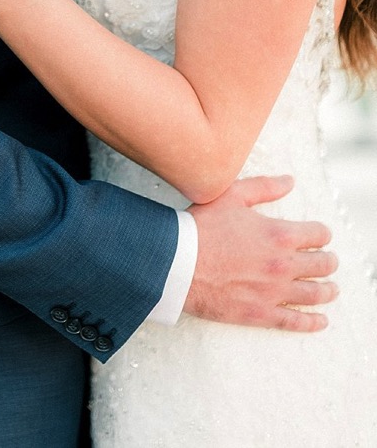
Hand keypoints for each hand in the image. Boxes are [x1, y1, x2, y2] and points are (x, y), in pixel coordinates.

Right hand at [185, 175, 336, 330]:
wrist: (175, 263)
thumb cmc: (199, 227)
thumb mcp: (230, 196)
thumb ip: (263, 187)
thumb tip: (289, 182)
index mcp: (279, 235)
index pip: (319, 234)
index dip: (321, 233)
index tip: (319, 235)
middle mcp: (284, 265)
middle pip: (324, 265)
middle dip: (329, 261)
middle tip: (327, 261)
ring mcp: (274, 292)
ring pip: (316, 294)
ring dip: (328, 290)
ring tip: (330, 289)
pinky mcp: (261, 313)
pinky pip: (297, 322)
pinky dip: (313, 323)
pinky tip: (320, 320)